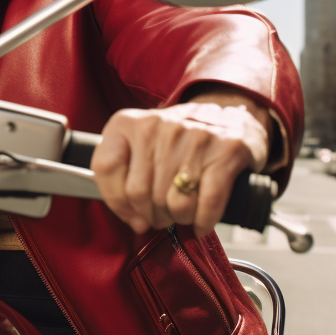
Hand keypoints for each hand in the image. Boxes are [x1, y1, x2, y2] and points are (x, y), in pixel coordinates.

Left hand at [91, 92, 268, 234]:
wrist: (229, 112)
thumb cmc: (179, 138)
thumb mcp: (139, 144)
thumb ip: (123, 176)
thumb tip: (136, 222)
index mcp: (129, 123)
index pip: (106, 168)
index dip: (118, 202)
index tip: (133, 213)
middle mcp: (158, 125)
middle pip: (140, 194)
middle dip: (153, 216)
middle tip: (164, 215)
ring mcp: (193, 136)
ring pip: (175, 203)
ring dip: (180, 218)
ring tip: (184, 211)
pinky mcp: (226, 150)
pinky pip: (208, 203)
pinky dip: (204, 220)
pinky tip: (202, 219)